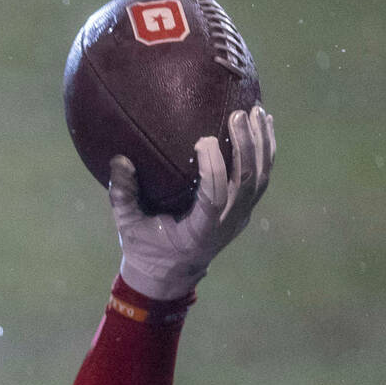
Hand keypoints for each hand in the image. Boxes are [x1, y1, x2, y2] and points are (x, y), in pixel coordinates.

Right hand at [109, 104, 274, 300]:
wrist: (171, 275)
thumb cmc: (145, 248)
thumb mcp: (128, 227)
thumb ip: (122, 196)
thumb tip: (119, 159)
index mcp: (198, 234)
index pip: (214, 199)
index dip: (213, 168)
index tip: (203, 140)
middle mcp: (225, 226)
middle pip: (245, 183)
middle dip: (245, 147)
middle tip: (238, 114)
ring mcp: (239, 218)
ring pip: (260, 178)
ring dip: (261, 143)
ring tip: (257, 110)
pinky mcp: (244, 210)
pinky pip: (262, 178)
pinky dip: (266, 150)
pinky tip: (265, 122)